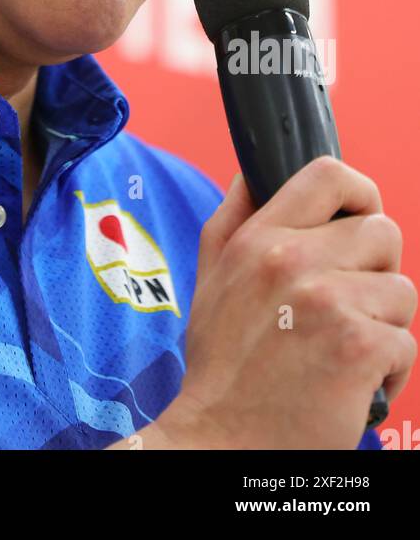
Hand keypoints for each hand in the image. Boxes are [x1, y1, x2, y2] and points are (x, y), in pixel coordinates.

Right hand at [107, 158, 416, 449]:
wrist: (224, 440)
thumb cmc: (222, 364)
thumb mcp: (211, 274)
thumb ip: (234, 216)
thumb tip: (256, 170)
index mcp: (260, 238)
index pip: (329, 175)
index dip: (360, 194)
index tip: (359, 220)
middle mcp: (292, 260)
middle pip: (382, 232)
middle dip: (377, 271)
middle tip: (349, 306)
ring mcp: (328, 302)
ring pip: (402, 291)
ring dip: (385, 325)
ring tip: (346, 350)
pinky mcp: (359, 348)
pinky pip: (407, 344)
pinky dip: (390, 372)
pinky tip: (355, 384)